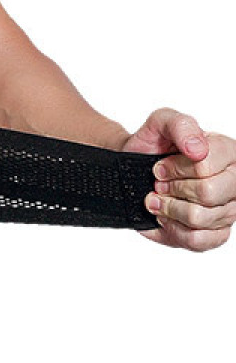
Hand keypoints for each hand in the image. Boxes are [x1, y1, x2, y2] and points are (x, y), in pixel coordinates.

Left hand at [120, 107, 234, 250]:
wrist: (137, 167)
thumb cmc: (155, 145)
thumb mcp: (161, 122)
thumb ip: (181, 125)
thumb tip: (197, 149)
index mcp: (228, 152)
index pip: (205, 166)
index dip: (175, 168)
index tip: (159, 167)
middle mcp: (235, 182)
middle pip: (207, 193)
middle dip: (172, 188)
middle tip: (159, 183)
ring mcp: (229, 210)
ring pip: (200, 218)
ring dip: (169, 208)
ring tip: (160, 198)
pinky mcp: (216, 233)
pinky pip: (198, 240)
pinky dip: (174, 229)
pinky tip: (167, 217)